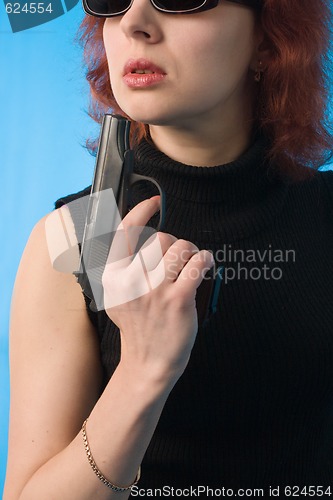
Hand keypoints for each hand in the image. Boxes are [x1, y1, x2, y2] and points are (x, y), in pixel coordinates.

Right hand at [102, 196, 213, 385]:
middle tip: (178, 259)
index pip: (124, 231)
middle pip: (161, 238)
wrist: (148, 362)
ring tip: (190, 264)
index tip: (154, 202)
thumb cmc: (138, 326)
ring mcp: (154, 291)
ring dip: (191, 252)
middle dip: (174, 244)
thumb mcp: (116, 295)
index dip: (141, 211)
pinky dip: (205, 259)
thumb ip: (122, 266)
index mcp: (113, 276)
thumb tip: (140, 232)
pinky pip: (198, 262)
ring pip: (180, 246)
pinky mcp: (178, 300)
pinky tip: (204, 265)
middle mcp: (131, 281)